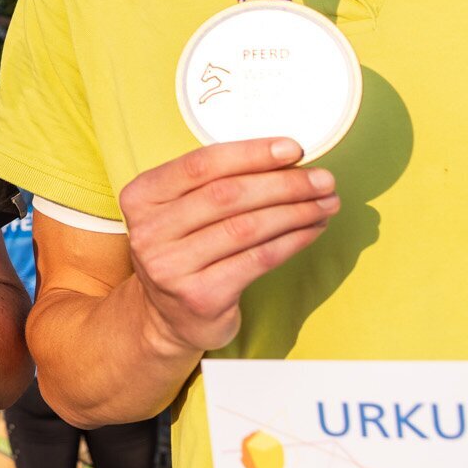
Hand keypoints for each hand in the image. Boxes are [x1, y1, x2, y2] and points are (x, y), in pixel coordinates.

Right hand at [120, 138, 338, 356]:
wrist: (169, 318)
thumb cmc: (185, 251)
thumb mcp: (179, 211)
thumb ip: (214, 184)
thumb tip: (285, 159)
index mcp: (140, 197)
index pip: (200, 165)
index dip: (250, 154)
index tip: (293, 149)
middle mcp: (149, 231)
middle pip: (227, 196)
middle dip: (284, 184)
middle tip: (323, 180)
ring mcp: (172, 267)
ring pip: (247, 228)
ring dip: (296, 212)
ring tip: (326, 203)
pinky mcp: (201, 296)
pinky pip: (258, 260)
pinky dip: (293, 241)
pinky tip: (312, 230)